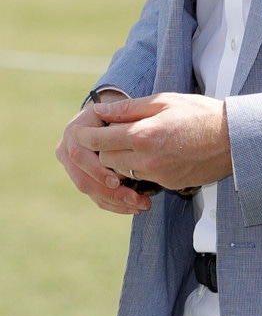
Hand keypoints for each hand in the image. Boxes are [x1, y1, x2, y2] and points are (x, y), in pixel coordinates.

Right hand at [56, 100, 152, 214]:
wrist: (107, 115)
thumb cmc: (118, 111)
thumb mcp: (118, 108)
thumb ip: (117, 114)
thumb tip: (108, 120)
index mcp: (74, 132)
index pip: (80, 155)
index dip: (98, 170)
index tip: (118, 180)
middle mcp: (67, 151)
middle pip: (83, 179)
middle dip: (110, 192)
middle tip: (135, 199)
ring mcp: (72, 167)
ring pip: (90, 191)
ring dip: (115, 202)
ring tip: (140, 205)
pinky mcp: (82, 178)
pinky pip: (95, 196)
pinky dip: (114, 204)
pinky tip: (133, 207)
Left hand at [70, 92, 232, 192]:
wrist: (234, 140)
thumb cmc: (201, 114)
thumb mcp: (165, 101)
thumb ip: (129, 107)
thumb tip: (101, 110)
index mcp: (142, 135)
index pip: (100, 140)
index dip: (87, 135)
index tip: (80, 131)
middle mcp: (146, 160)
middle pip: (106, 160)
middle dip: (103, 148)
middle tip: (107, 134)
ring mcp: (157, 176)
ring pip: (122, 172)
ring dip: (120, 159)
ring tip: (130, 143)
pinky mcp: (168, 185)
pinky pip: (143, 179)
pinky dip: (140, 168)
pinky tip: (154, 153)